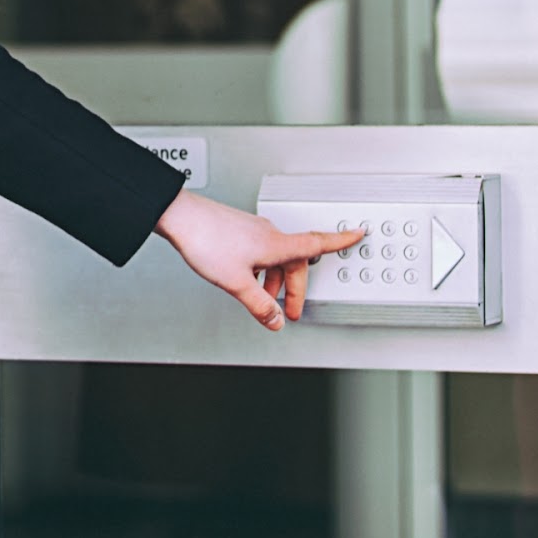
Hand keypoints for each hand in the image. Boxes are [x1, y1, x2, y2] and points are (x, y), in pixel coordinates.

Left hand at [154, 189, 364, 329]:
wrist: (180, 217)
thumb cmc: (206, 240)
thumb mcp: (236, 282)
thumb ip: (259, 304)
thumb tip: (275, 319)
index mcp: (276, 244)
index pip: (318, 243)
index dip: (340, 241)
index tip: (357, 234)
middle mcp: (269, 234)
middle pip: (295, 261)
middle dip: (295, 288)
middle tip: (291, 310)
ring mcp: (254, 231)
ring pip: (277, 258)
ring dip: (276, 281)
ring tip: (264, 301)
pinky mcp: (239, 231)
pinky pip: (262, 252)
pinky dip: (262, 270)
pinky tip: (247, 280)